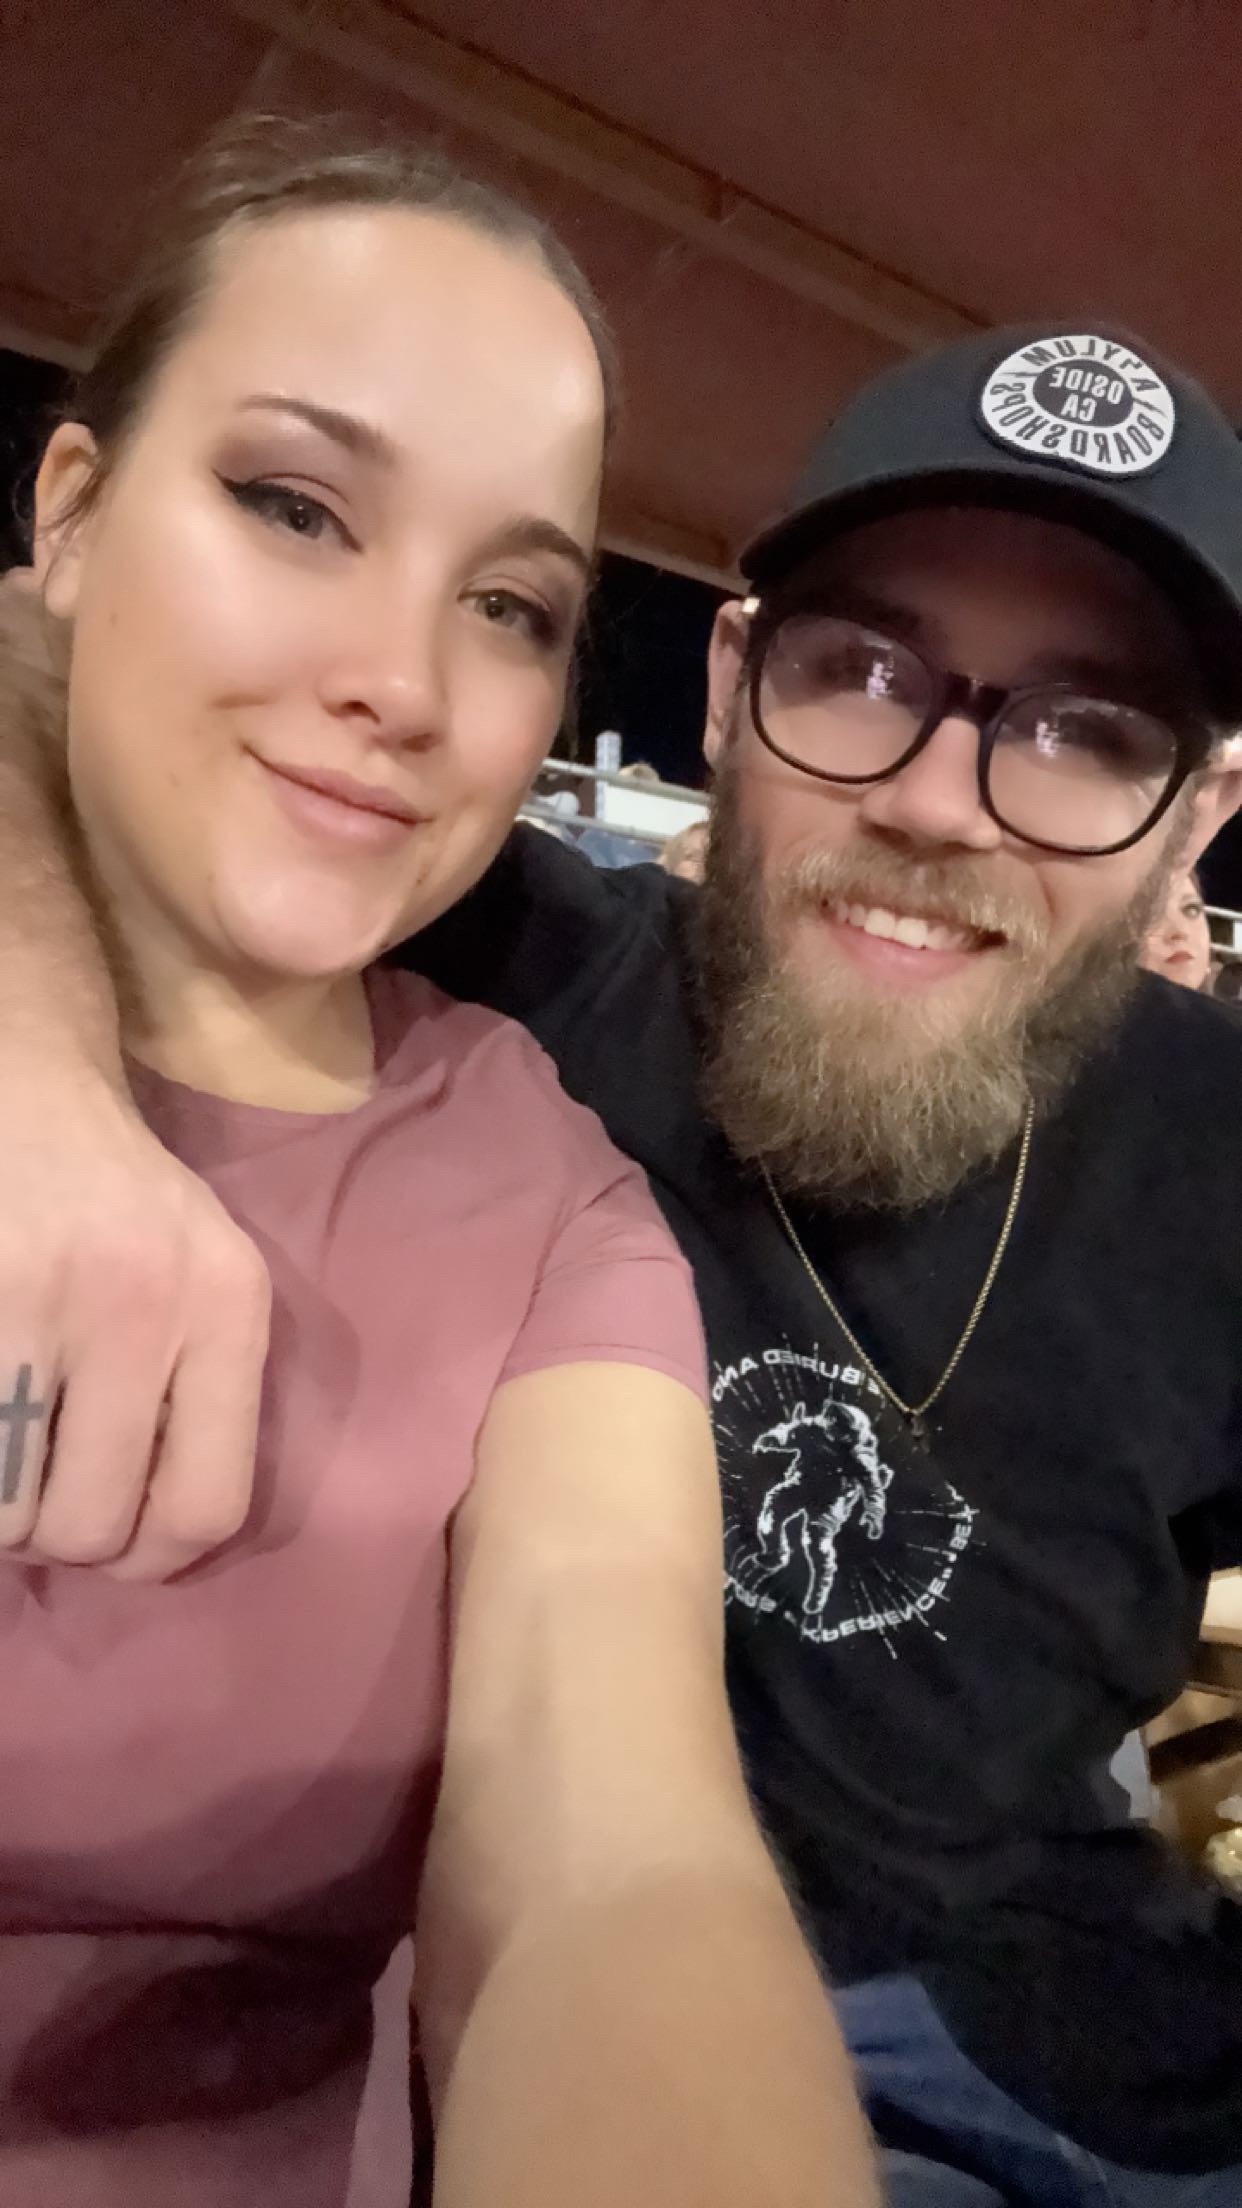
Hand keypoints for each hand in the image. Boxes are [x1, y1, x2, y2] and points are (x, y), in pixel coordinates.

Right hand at [0, 1068, 269, 1577]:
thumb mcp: (202, 1273)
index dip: (146, 1556)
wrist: (26, 1077)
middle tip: (32, 1478)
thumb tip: (146, 1548)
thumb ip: (198, 1395)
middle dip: (50, 1533)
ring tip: (2, 1439)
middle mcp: (139, 1300)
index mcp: (226, 1305)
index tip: (109, 1536)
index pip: (206, 1508)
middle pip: (87, 1529)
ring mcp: (32, 1295)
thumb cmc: (114, 1196)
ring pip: (3, 1514)